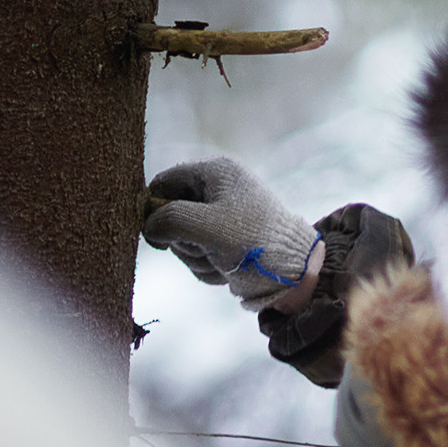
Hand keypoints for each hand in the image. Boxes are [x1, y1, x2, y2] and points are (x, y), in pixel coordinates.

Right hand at [142, 156, 323, 312]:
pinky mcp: (228, 242)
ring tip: (220, 261)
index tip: (159, 232)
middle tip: (205, 249)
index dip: (155, 208)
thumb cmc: (255, 243)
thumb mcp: (207, 227)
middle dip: (182, 240)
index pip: (163, 183)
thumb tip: (149, 226)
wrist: (298, 274)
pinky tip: (226, 270)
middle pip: (171, 215)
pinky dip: (208, 267)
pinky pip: (200, 255)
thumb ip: (168, 220)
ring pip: (184, 240)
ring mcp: (223, 218)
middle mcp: (219, 191)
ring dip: (196, 258)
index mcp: (216, 172)